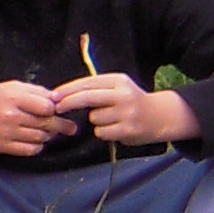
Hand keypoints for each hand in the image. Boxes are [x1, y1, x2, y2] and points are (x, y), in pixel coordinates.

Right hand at [0, 79, 70, 158]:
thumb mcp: (11, 87)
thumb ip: (35, 92)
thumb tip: (58, 100)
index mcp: (13, 97)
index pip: (47, 106)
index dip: (56, 109)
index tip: (59, 110)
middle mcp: (10, 115)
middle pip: (47, 123)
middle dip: (61, 126)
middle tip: (70, 128)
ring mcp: (6, 132)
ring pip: (41, 138)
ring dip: (48, 135)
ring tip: (48, 132)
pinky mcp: (2, 146)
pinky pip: (30, 150)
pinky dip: (37, 146)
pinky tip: (35, 140)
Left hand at [53, 71, 195, 145]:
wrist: (160, 116)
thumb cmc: (130, 101)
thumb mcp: (117, 87)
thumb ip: (94, 88)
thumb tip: (61, 94)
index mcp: (119, 80)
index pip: (88, 83)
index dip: (68, 89)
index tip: (53, 95)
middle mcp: (123, 95)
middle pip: (87, 97)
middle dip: (68, 102)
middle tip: (56, 108)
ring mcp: (127, 113)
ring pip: (94, 117)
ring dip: (95, 120)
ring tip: (111, 118)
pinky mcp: (128, 130)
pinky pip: (101, 132)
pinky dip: (103, 131)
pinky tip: (116, 128)